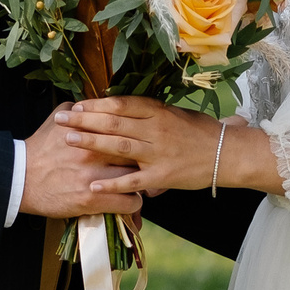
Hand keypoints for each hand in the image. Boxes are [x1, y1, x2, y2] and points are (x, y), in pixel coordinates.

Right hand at [20, 110, 143, 217]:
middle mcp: (95, 151)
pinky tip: (128, 201)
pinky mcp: (93, 199)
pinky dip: (133, 204)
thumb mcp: (56, 119)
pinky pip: (130, 203)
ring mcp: (95, 176)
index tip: (138, 143)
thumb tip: (92, 104)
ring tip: (137, 184)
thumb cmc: (39, 149)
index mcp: (89, 129)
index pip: (128, 128)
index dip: (136, 136)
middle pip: (136, 152)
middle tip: (143, 165)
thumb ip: (78, 109)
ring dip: (140, 183)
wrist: (20, 178)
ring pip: (138, 179)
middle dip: (143, 159)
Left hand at [61, 97, 281, 195]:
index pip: (122, 104)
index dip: (97, 104)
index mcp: (159, 112)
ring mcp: (159, 153)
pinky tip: (92, 185)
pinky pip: (132, 181)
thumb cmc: (203, 132)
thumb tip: (124, 109)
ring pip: (119, 146)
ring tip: (68, 140)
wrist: (228, 154)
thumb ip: (151, 114)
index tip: (76, 105)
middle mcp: (156, 129)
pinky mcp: (163, 176)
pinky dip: (112, 183)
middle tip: (60, 118)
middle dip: (84, 119)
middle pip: (114, 121)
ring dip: (91, 142)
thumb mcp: (177, 115)